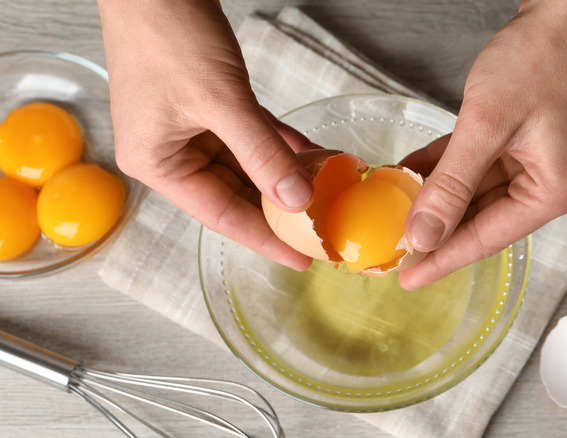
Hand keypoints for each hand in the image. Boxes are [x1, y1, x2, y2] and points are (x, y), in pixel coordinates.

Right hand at [97, 0, 317, 269]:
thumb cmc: (168, 34)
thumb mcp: (220, 101)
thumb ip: (261, 153)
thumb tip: (297, 200)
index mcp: (158, 164)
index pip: (221, 215)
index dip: (265, 239)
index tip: (303, 258)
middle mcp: (171, 153)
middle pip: (236, 193)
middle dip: (281, 208)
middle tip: (325, 228)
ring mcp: (189, 129)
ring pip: (247, 165)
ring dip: (286, 175)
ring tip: (329, 191)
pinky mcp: (208, 106)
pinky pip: (251, 136)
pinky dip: (280, 145)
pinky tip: (312, 155)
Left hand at [398, 0, 566, 288]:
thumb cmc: (545, 57)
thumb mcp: (487, 125)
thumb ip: (451, 185)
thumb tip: (424, 233)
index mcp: (557, 190)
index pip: (487, 238)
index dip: (443, 258)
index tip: (408, 277)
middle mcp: (557, 183)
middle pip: (484, 218)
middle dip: (437, 227)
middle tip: (394, 245)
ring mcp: (545, 161)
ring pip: (480, 190)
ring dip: (439, 194)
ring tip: (397, 207)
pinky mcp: (534, 141)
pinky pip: (485, 164)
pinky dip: (452, 168)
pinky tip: (417, 173)